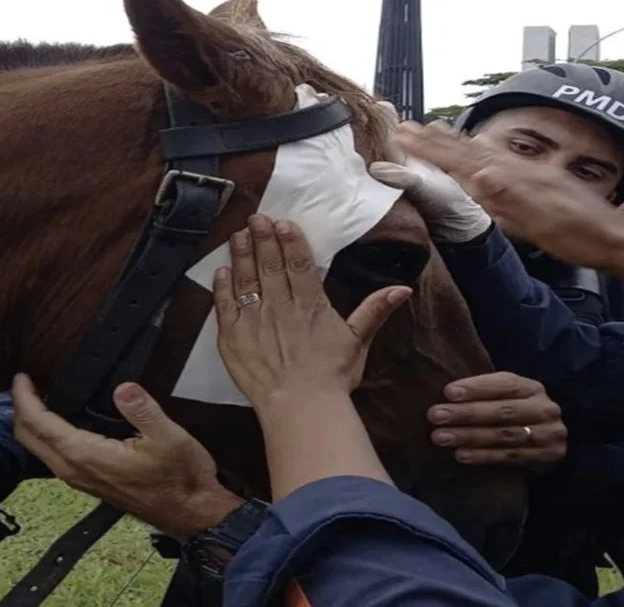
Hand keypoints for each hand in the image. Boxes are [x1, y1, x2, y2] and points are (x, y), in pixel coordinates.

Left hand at [11, 374, 242, 539]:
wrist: (192, 514)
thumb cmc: (181, 477)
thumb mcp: (168, 436)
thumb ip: (142, 409)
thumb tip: (123, 387)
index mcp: (86, 455)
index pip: (40, 424)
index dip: (25, 399)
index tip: (21, 376)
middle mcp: (75, 470)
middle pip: (29, 439)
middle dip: (21, 409)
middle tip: (25, 383)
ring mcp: (81, 479)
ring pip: (39, 450)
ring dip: (32, 424)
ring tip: (39, 398)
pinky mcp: (90, 482)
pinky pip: (54, 457)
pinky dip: (46, 436)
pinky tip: (61, 422)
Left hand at [213, 214, 411, 411]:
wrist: (300, 407)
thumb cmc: (332, 377)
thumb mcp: (358, 341)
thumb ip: (375, 311)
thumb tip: (402, 289)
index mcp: (309, 305)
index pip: (298, 264)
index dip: (290, 241)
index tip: (282, 222)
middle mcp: (279, 306)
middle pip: (269, 265)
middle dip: (262, 238)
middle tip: (256, 217)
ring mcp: (253, 320)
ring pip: (245, 279)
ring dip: (241, 254)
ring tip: (238, 234)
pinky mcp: (232, 338)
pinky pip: (224, 306)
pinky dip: (222, 286)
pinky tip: (221, 270)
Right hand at [392, 121, 623, 268]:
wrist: (615, 240)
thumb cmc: (578, 237)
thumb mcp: (542, 224)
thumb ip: (509, 198)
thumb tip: (479, 174)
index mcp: (516, 179)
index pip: (464, 160)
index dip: (433, 149)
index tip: (404, 136)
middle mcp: (520, 169)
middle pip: (469, 150)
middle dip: (436, 139)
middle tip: (406, 126)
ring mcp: (529, 172)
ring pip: (482, 150)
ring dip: (454, 140)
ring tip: (432, 127)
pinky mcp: (537, 179)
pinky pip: (498, 157)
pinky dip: (479, 148)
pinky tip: (477, 143)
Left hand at [427, 372, 566, 472]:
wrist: (545, 444)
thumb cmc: (512, 415)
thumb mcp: (505, 398)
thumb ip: (483, 393)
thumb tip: (444, 394)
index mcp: (532, 388)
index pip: (505, 383)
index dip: (476, 388)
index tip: (448, 392)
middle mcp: (544, 409)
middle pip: (503, 410)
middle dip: (467, 413)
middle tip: (435, 415)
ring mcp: (548, 435)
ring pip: (504, 435)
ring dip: (469, 436)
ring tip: (441, 437)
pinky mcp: (547, 458)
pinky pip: (509, 457)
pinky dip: (483, 457)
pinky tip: (460, 455)